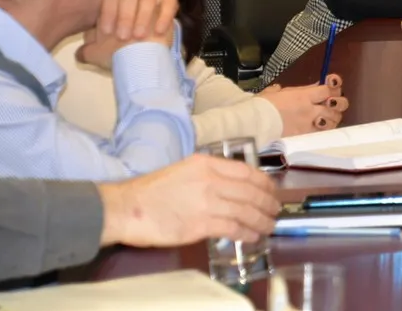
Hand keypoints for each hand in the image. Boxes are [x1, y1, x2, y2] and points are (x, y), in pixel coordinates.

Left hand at [81, 0, 179, 67]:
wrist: (143, 59)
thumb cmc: (118, 52)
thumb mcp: (96, 51)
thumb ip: (84, 48)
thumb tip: (77, 52)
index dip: (108, 12)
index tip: (107, 32)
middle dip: (125, 16)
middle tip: (122, 37)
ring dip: (143, 16)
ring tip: (139, 35)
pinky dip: (164, 15)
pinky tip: (158, 31)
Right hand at [98, 154, 277, 246]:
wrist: (126, 208)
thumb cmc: (151, 191)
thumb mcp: (184, 170)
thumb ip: (209, 175)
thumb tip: (230, 187)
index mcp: (207, 164)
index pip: (246, 172)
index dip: (264, 183)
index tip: (272, 190)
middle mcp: (211, 180)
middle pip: (251, 191)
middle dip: (268, 202)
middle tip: (275, 210)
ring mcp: (207, 202)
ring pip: (246, 210)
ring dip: (261, 220)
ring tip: (269, 226)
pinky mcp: (200, 224)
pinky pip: (232, 228)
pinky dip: (246, 232)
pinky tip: (252, 236)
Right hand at [260, 75, 348, 134]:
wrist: (253, 122)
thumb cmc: (262, 105)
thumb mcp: (277, 92)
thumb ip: (292, 90)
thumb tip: (298, 88)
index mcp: (304, 95)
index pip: (328, 88)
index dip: (334, 84)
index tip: (332, 82)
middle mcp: (310, 109)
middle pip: (336, 104)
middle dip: (338, 102)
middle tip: (331, 103)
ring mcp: (309, 124)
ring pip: (333, 120)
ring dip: (333, 117)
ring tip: (327, 116)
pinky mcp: (304, 136)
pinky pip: (323, 133)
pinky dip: (325, 130)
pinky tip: (322, 127)